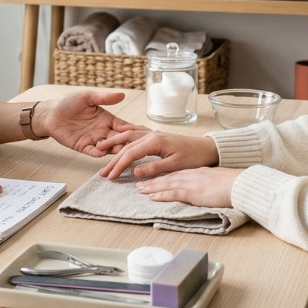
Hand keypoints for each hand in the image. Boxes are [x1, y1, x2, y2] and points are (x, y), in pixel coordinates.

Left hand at [40, 90, 150, 155]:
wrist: (50, 113)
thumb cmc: (68, 103)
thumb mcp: (87, 97)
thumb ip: (104, 98)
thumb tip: (122, 94)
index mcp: (107, 119)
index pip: (123, 126)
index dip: (131, 129)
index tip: (142, 133)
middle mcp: (102, 131)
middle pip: (119, 139)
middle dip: (126, 143)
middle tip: (134, 146)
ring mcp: (94, 140)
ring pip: (108, 148)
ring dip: (114, 150)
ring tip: (121, 150)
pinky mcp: (83, 147)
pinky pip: (93, 152)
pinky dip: (99, 154)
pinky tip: (103, 153)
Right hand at [98, 131, 218, 179]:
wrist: (207, 148)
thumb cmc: (194, 157)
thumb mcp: (175, 165)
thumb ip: (154, 168)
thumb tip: (135, 171)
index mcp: (155, 142)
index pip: (131, 154)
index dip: (119, 166)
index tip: (110, 176)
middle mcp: (152, 135)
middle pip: (126, 146)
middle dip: (113, 159)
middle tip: (102, 172)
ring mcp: (154, 133)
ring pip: (129, 137)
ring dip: (115, 144)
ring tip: (101, 149)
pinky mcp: (157, 135)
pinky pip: (137, 131)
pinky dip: (126, 132)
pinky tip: (119, 131)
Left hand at [136, 167, 239, 207]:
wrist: (240, 183)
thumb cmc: (232, 183)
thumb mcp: (216, 179)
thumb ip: (207, 181)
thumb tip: (204, 186)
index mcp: (196, 172)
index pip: (175, 174)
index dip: (161, 176)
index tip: (152, 179)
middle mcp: (190, 176)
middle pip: (167, 178)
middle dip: (152, 181)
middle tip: (139, 184)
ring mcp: (190, 183)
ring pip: (166, 184)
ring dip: (151, 187)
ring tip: (140, 190)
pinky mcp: (192, 192)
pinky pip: (173, 193)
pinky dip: (160, 195)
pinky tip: (151, 197)